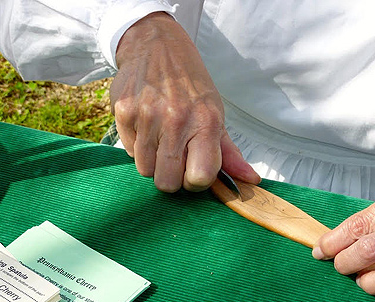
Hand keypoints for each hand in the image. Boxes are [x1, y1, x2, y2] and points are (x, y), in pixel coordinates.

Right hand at [110, 12, 259, 191]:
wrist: (157, 45)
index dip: (196, 182)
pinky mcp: (123, 112)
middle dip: (172, 177)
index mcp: (205, 123)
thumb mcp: (216, 114)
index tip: (194, 171)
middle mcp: (176, 121)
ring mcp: (146, 117)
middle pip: (168, 183)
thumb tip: (252, 181)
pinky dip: (138, 146)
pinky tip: (147, 126)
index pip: (199, 178)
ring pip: (146, 171)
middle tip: (176, 157)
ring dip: (154, 162)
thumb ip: (229, 153)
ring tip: (161, 138)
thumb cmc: (191, 86)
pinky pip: (129, 152)